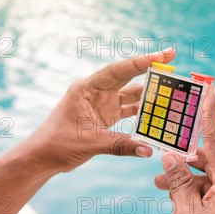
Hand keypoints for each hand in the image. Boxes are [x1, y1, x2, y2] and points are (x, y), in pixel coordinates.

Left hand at [22, 48, 175, 173]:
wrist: (43, 157)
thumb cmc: (58, 143)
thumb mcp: (90, 142)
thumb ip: (120, 144)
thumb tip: (148, 150)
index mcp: (87, 88)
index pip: (117, 71)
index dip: (140, 63)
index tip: (161, 56)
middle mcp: (96, 91)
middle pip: (127, 75)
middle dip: (149, 66)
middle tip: (171, 56)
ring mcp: (101, 103)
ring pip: (130, 93)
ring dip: (148, 91)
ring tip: (171, 86)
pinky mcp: (105, 116)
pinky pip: (128, 109)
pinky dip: (142, 110)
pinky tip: (157, 111)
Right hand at [154, 86, 214, 213]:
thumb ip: (179, 181)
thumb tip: (171, 157)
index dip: (212, 113)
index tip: (212, 88)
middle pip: (214, 159)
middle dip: (187, 155)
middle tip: (166, 148)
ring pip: (212, 177)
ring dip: (187, 177)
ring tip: (161, 183)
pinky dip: (197, 191)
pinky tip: (176, 195)